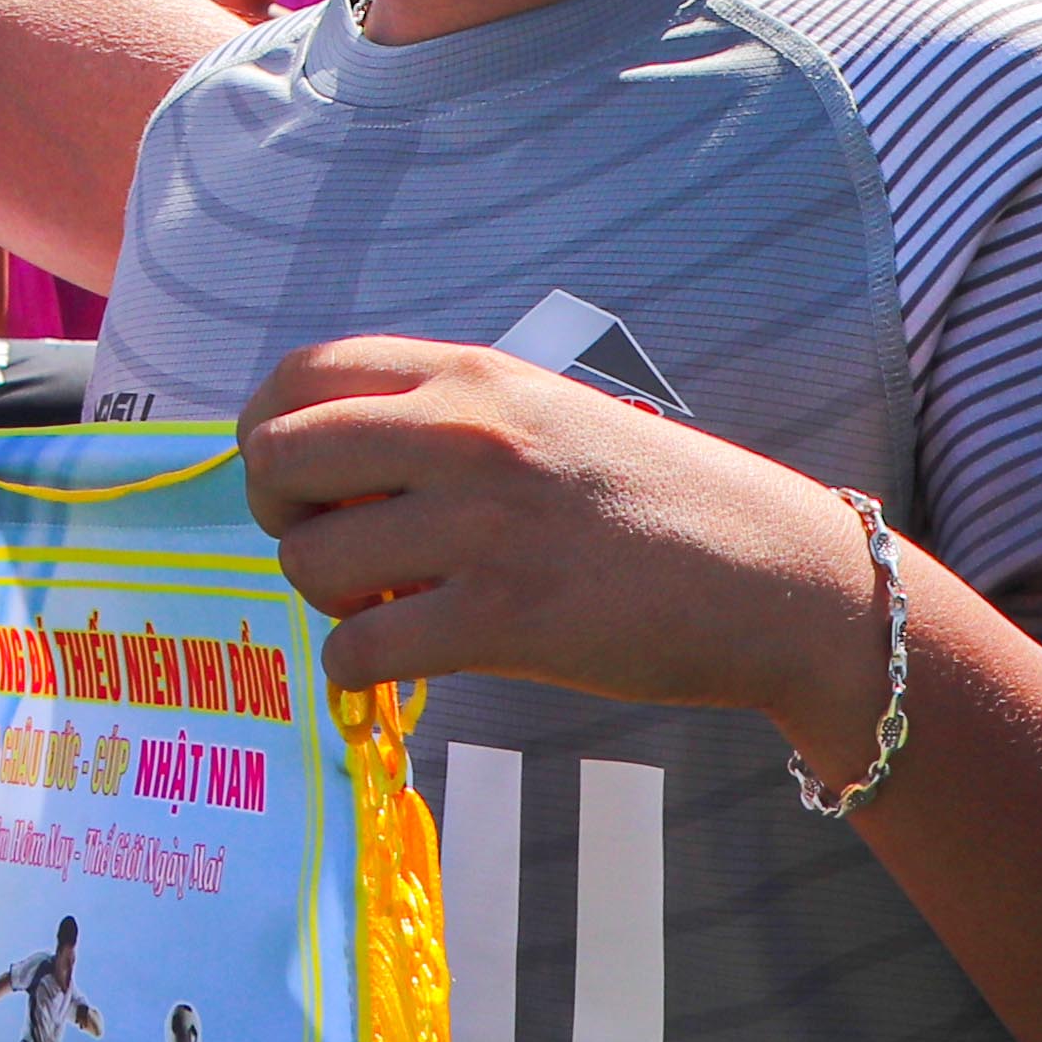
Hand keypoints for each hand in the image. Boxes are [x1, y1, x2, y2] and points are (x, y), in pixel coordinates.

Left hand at [237, 335, 884, 771]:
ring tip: (386, 606)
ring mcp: (482, 526)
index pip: (300, 375)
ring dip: (326, 597)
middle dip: (281, 513)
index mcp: (469, 374)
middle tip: (335, 548)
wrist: (770, 573)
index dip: (271, 432)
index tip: (300, 480)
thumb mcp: (539, 414)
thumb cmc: (650, 500)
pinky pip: (358, 648)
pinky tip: (397, 663)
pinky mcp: (504, 620)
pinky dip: (355, 668)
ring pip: (307, 560)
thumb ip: (437, 420)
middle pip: (277, 458)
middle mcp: (465, 434)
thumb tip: (319, 463)